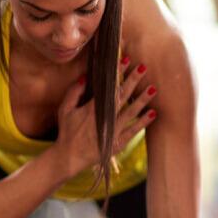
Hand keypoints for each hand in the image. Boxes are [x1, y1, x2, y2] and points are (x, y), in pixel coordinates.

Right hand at [55, 57, 156, 176]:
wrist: (70, 157)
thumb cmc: (67, 132)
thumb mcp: (64, 110)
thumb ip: (73, 93)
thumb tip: (85, 77)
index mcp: (91, 109)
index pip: (108, 87)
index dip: (117, 73)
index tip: (125, 60)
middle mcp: (104, 119)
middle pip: (122, 96)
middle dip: (133, 80)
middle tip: (143, 67)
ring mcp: (113, 131)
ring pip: (131, 113)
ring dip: (142, 100)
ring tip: (153, 88)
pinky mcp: (118, 143)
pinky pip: (133, 131)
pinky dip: (143, 122)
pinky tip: (153, 113)